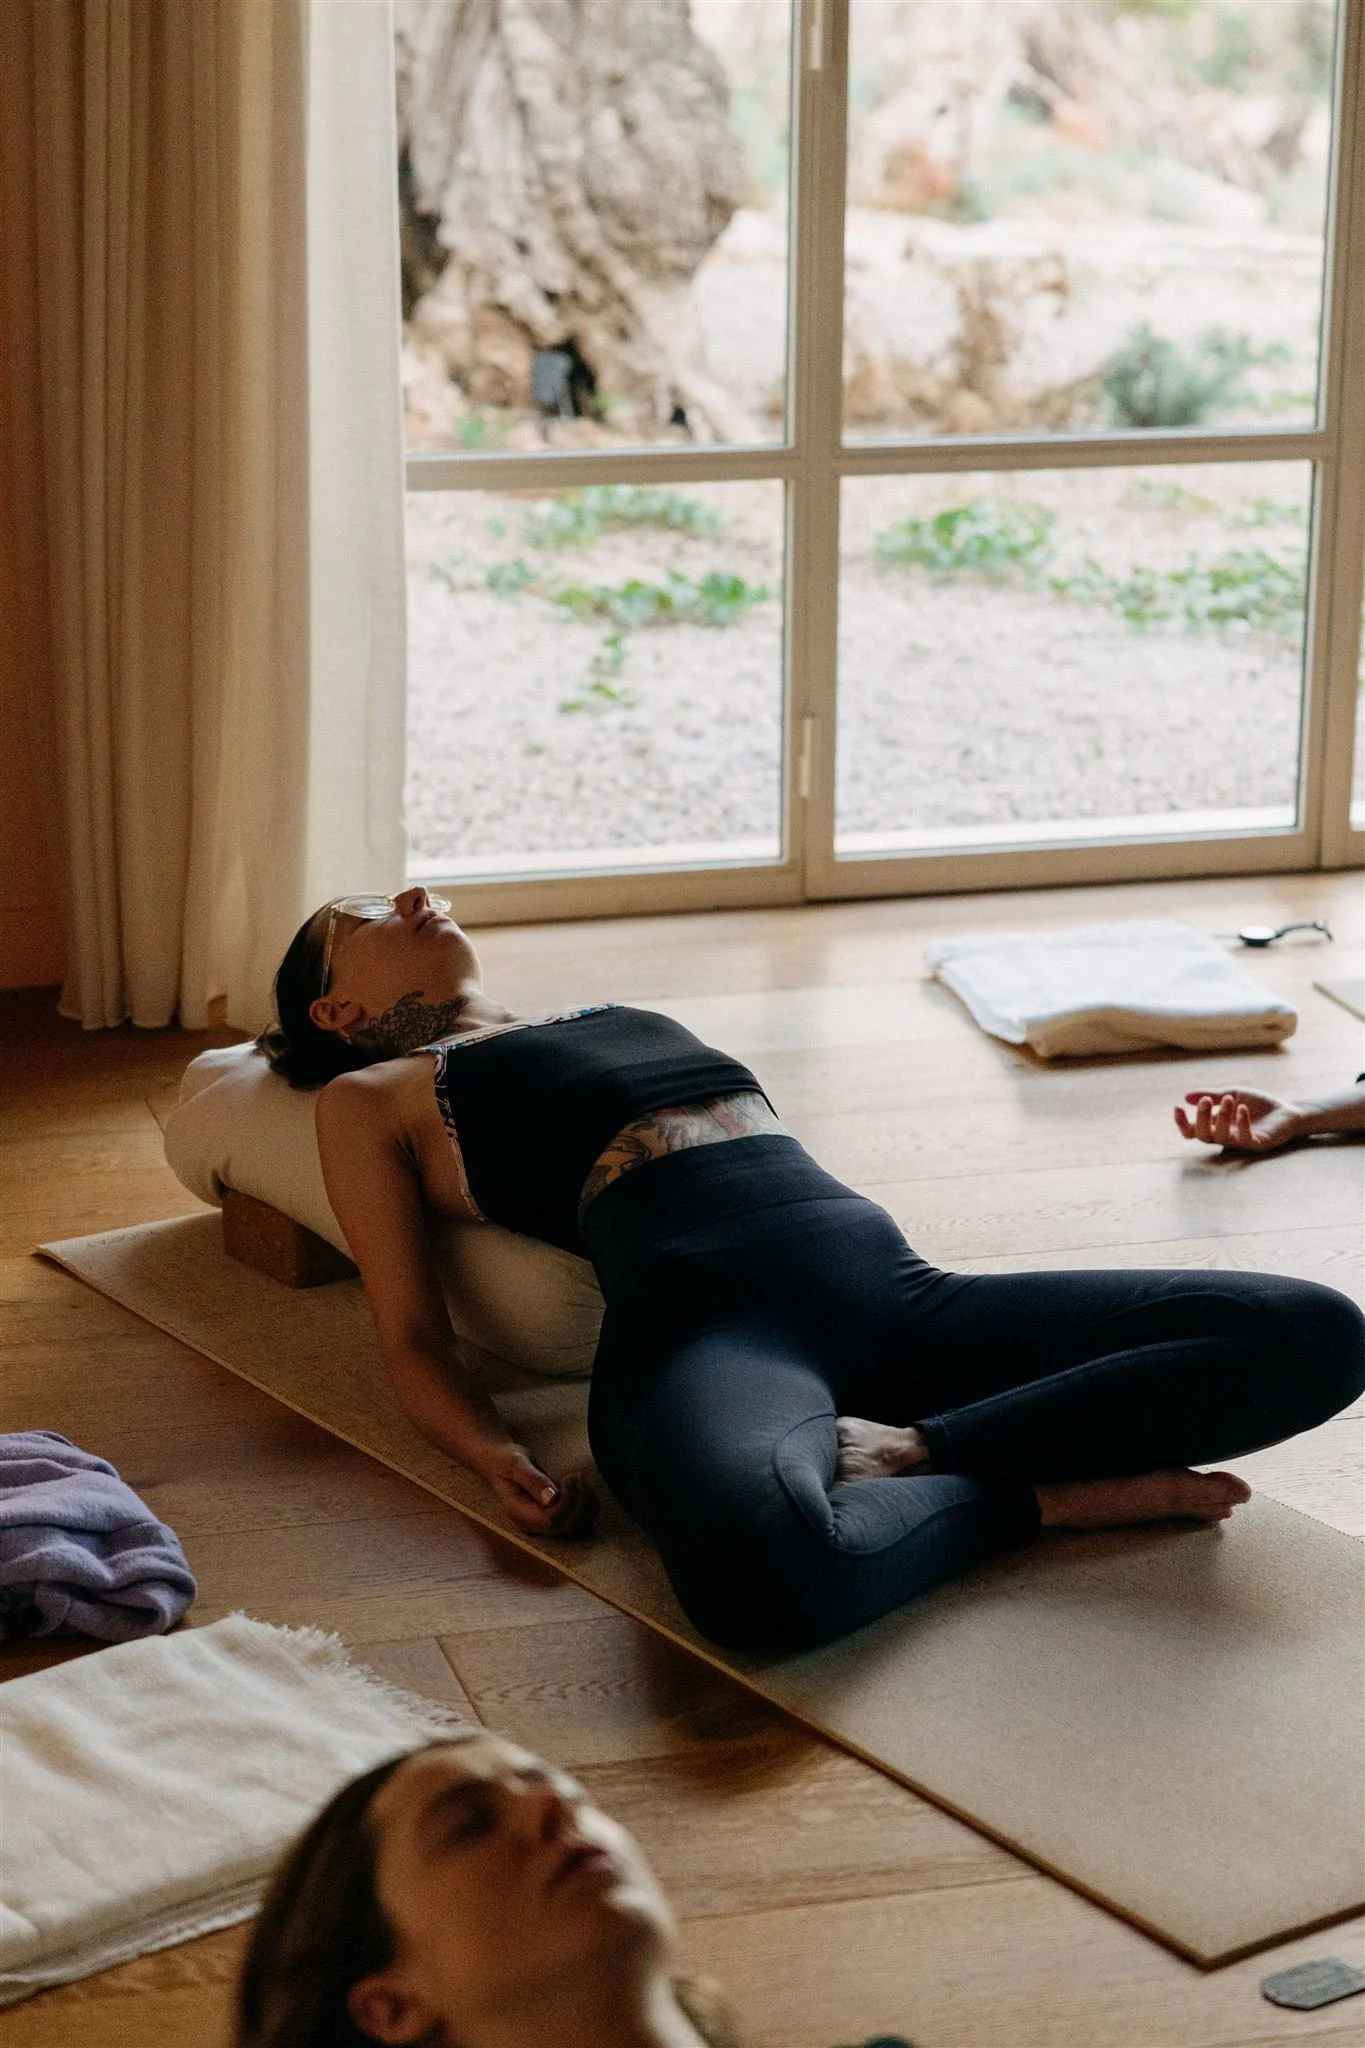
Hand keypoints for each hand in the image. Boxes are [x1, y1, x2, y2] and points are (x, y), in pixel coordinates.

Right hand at [479, 1442, 598, 1537]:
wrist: (500, 1461)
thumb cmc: (505, 1460)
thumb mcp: (516, 1464)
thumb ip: (533, 1480)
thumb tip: (551, 1498)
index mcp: (519, 1514)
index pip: (552, 1520)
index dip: (567, 1502)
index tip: (569, 1478)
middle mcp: (532, 1524)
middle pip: (566, 1524)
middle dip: (578, 1500)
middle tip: (576, 1474)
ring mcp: (544, 1523)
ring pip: (577, 1524)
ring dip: (585, 1501)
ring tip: (577, 1477)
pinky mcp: (554, 1516)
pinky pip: (580, 1518)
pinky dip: (587, 1503)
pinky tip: (579, 1485)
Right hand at [1174, 1087, 1302, 1152]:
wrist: (1288, 1111)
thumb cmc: (1260, 1105)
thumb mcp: (1234, 1093)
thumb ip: (1213, 1095)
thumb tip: (1186, 1097)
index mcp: (1217, 1126)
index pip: (1193, 1131)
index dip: (1182, 1123)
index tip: (1177, 1107)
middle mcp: (1226, 1137)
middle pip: (1203, 1136)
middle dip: (1201, 1118)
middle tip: (1206, 1100)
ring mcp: (1241, 1142)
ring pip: (1221, 1137)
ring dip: (1221, 1118)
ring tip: (1229, 1099)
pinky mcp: (1258, 1144)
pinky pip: (1245, 1138)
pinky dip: (1242, 1123)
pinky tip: (1242, 1108)